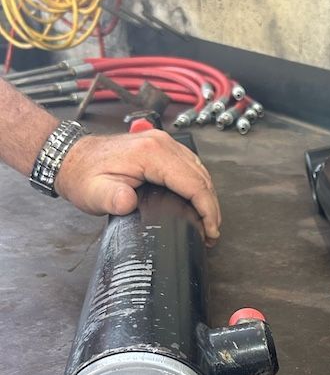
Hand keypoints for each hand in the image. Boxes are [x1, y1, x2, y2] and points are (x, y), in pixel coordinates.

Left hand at [54, 128, 221, 244]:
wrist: (72, 158)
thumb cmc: (83, 175)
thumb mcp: (94, 192)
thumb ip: (111, 198)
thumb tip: (128, 202)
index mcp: (152, 153)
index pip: (193, 183)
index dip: (207, 209)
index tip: (210, 230)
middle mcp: (161, 143)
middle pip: (201, 177)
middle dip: (211, 206)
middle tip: (212, 232)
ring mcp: (163, 142)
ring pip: (199, 170)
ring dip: (207, 196)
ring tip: (208, 221)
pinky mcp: (161, 146)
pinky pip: (190, 165)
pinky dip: (199, 185)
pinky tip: (197, 201)